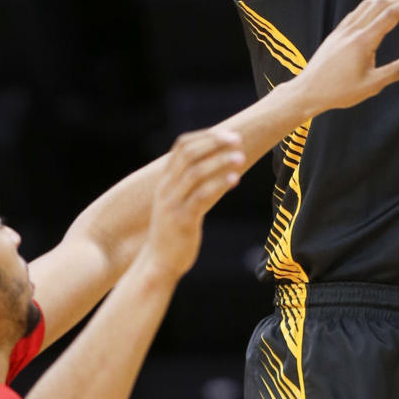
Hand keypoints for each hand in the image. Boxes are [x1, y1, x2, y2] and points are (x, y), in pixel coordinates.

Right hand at [140, 130, 244, 279]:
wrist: (157, 263)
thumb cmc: (173, 231)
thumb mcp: (177, 201)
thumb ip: (191, 183)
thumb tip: (216, 165)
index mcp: (166, 180)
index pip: (182, 145)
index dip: (206, 136)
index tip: (229, 134)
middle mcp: (166, 187)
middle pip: (189, 154)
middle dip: (214, 143)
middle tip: (238, 140)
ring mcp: (172, 203)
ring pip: (195, 172)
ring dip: (219, 161)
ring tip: (240, 157)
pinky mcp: (182, 220)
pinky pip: (200, 197)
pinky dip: (218, 184)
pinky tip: (234, 180)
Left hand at [300, 0, 398, 113]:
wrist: (308, 90)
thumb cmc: (340, 91)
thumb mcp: (372, 85)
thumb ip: (397, 71)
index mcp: (364, 40)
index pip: (392, 14)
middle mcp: (353, 30)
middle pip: (380, 3)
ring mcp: (343, 30)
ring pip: (367, 5)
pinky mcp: (336, 33)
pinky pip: (357, 12)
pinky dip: (372, 6)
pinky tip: (376, 12)